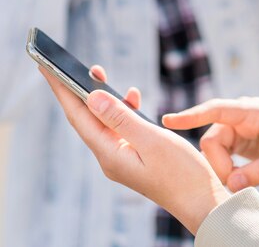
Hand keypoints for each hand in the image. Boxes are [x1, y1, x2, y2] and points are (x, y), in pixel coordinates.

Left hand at [40, 67, 229, 234]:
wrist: (202, 202)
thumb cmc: (181, 173)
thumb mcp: (151, 140)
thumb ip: (121, 117)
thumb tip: (92, 96)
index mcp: (109, 154)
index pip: (78, 116)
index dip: (62, 90)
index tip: (46, 67)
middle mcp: (110, 156)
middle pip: (86, 118)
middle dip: (75, 90)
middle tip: (66, 64)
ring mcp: (122, 157)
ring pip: (104, 121)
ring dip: (101, 97)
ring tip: (98, 72)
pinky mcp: (135, 155)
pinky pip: (120, 127)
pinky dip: (123, 109)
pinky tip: (132, 97)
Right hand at [163, 97, 258, 192]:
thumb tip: (230, 184)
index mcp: (250, 111)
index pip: (215, 109)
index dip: (191, 115)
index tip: (168, 120)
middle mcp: (238, 115)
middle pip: (211, 138)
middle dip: (218, 164)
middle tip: (236, 183)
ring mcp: (235, 127)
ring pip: (212, 149)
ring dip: (221, 168)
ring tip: (241, 180)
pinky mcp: (234, 139)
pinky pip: (218, 154)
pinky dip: (223, 168)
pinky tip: (236, 176)